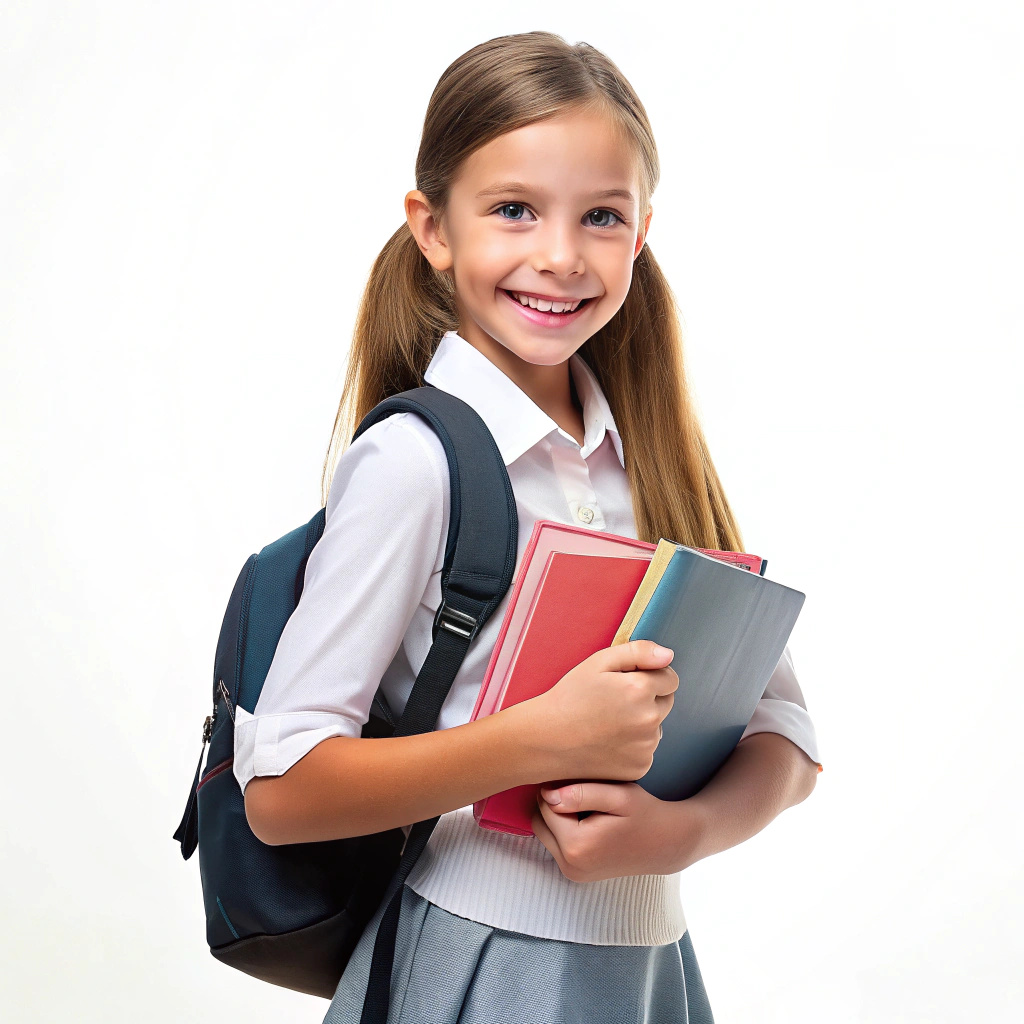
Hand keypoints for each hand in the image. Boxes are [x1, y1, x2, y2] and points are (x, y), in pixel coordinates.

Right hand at [527, 640, 678, 781]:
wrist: (545, 740)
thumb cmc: (570, 697)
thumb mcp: (599, 662)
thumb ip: (639, 652)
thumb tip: (669, 655)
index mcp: (641, 689)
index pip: (671, 679)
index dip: (651, 676)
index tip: (628, 681)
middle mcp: (649, 720)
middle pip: (667, 702)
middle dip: (649, 698)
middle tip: (615, 701)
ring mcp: (645, 747)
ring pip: (656, 727)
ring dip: (642, 722)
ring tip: (608, 722)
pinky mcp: (639, 768)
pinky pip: (646, 750)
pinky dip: (633, 745)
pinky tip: (608, 741)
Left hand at [530, 779, 705, 882]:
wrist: (667, 844)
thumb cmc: (645, 815)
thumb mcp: (619, 796)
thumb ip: (581, 793)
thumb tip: (546, 794)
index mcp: (577, 847)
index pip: (546, 806)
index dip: (560, 788)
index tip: (584, 783)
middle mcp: (570, 866)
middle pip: (540, 821)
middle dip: (555, 804)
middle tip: (586, 794)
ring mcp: (572, 873)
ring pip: (545, 832)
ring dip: (559, 817)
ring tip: (589, 808)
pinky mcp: (575, 874)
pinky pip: (556, 843)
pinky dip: (565, 829)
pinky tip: (589, 820)